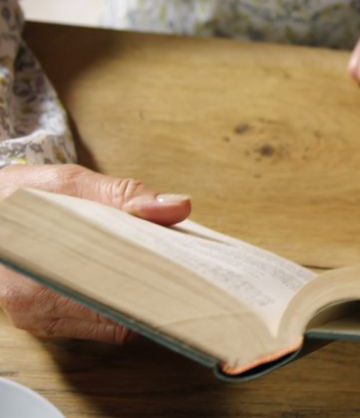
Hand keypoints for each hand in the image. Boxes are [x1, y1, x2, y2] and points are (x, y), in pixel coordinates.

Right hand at [0, 164, 190, 342]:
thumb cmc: (21, 198)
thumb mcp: (69, 183)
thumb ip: (123, 194)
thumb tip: (176, 207)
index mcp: (33, 262)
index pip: (110, 286)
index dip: (153, 279)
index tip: (185, 265)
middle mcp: (30, 302)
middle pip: (114, 310)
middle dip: (153, 290)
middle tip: (187, 268)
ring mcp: (37, 318)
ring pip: (111, 323)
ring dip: (142, 301)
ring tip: (169, 273)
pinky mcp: (46, 325)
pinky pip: (100, 327)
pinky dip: (125, 307)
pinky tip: (143, 284)